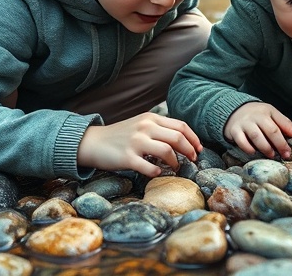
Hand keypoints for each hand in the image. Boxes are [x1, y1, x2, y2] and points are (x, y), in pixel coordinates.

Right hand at [77, 112, 201, 177]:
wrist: (92, 142)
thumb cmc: (120, 135)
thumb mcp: (141, 124)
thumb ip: (159, 128)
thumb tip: (183, 139)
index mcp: (151, 118)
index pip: (181, 126)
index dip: (194, 138)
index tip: (199, 149)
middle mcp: (145, 127)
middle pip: (178, 138)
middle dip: (189, 150)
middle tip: (193, 160)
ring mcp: (136, 142)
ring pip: (167, 151)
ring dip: (176, 162)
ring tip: (176, 167)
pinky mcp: (127, 157)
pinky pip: (149, 167)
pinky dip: (157, 171)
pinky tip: (158, 173)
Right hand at [223, 102, 291, 158]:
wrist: (235, 110)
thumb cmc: (257, 115)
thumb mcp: (272, 115)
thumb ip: (285, 124)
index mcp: (267, 111)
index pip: (280, 125)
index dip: (286, 139)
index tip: (289, 150)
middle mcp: (256, 116)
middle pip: (270, 131)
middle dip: (279, 145)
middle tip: (284, 155)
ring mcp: (244, 123)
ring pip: (256, 136)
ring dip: (265, 148)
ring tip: (271, 155)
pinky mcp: (234, 130)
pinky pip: (241, 141)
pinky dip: (247, 148)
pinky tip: (253, 152)